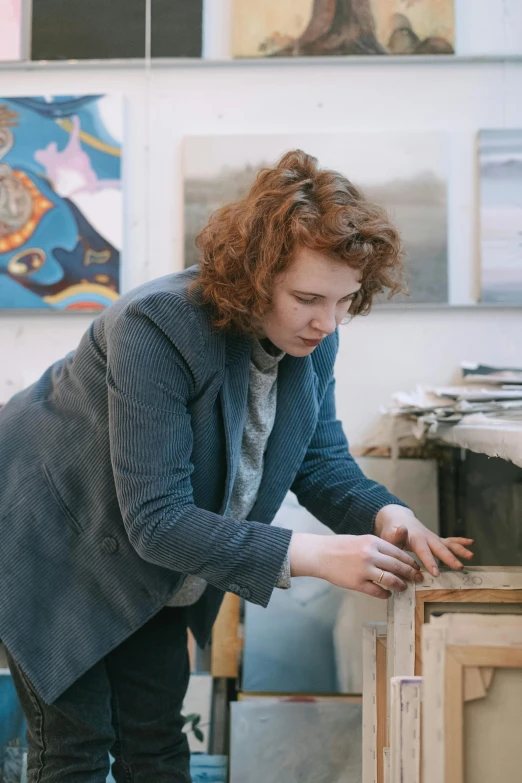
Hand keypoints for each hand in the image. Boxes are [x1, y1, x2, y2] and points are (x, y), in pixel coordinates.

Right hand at [288, 532, 421, 598]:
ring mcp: (363, 569)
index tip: (416, 567)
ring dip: (400, 585)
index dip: (409, 561)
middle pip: (397, 566)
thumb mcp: (361, 540)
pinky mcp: (356, 583)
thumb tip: (396, 559)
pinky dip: (385, 594)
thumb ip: (378, 547)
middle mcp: (370, 554)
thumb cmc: (340, 547)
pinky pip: (376, 591)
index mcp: (372, 541)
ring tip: (404, 587)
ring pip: (390, 579)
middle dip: (410, 574)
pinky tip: (388, 594)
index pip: (398, 552)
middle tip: (418, 579)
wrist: (320, 554)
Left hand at [374, 505, 473, 577]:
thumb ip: (394, 536)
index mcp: (415, 539)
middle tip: (459, 567)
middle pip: (439, 548)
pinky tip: (471, 542)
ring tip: (471, 556)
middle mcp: (427, 537)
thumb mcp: (388, 535)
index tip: (436, 572)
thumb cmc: (391, 532)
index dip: (429, 562)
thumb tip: (401, 529)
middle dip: (449, 558)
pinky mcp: (436, 540)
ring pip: (447, 544)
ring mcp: (433, 538)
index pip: (423, 552)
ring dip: (459, 549)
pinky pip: (449, 540)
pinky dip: (460, 541)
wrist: (397, 519)